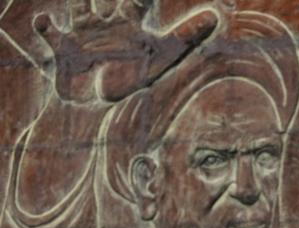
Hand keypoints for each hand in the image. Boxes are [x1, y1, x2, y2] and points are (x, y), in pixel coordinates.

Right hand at [33, 0, 217, 101]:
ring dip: (83, 8)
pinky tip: (48, 24)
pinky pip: (49, 32)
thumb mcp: (164, 56)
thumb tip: (215, 17)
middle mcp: (105, 24)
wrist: (106, 110)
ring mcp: (83, 34)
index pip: (134, 0)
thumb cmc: (136, 79)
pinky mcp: (63, 49)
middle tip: (113, 12)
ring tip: (88, 13)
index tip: (137, 3)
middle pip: (105, 0)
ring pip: (80, 9)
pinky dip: (45, 27)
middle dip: (108, 2)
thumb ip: (188, 36)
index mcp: (130, 24)